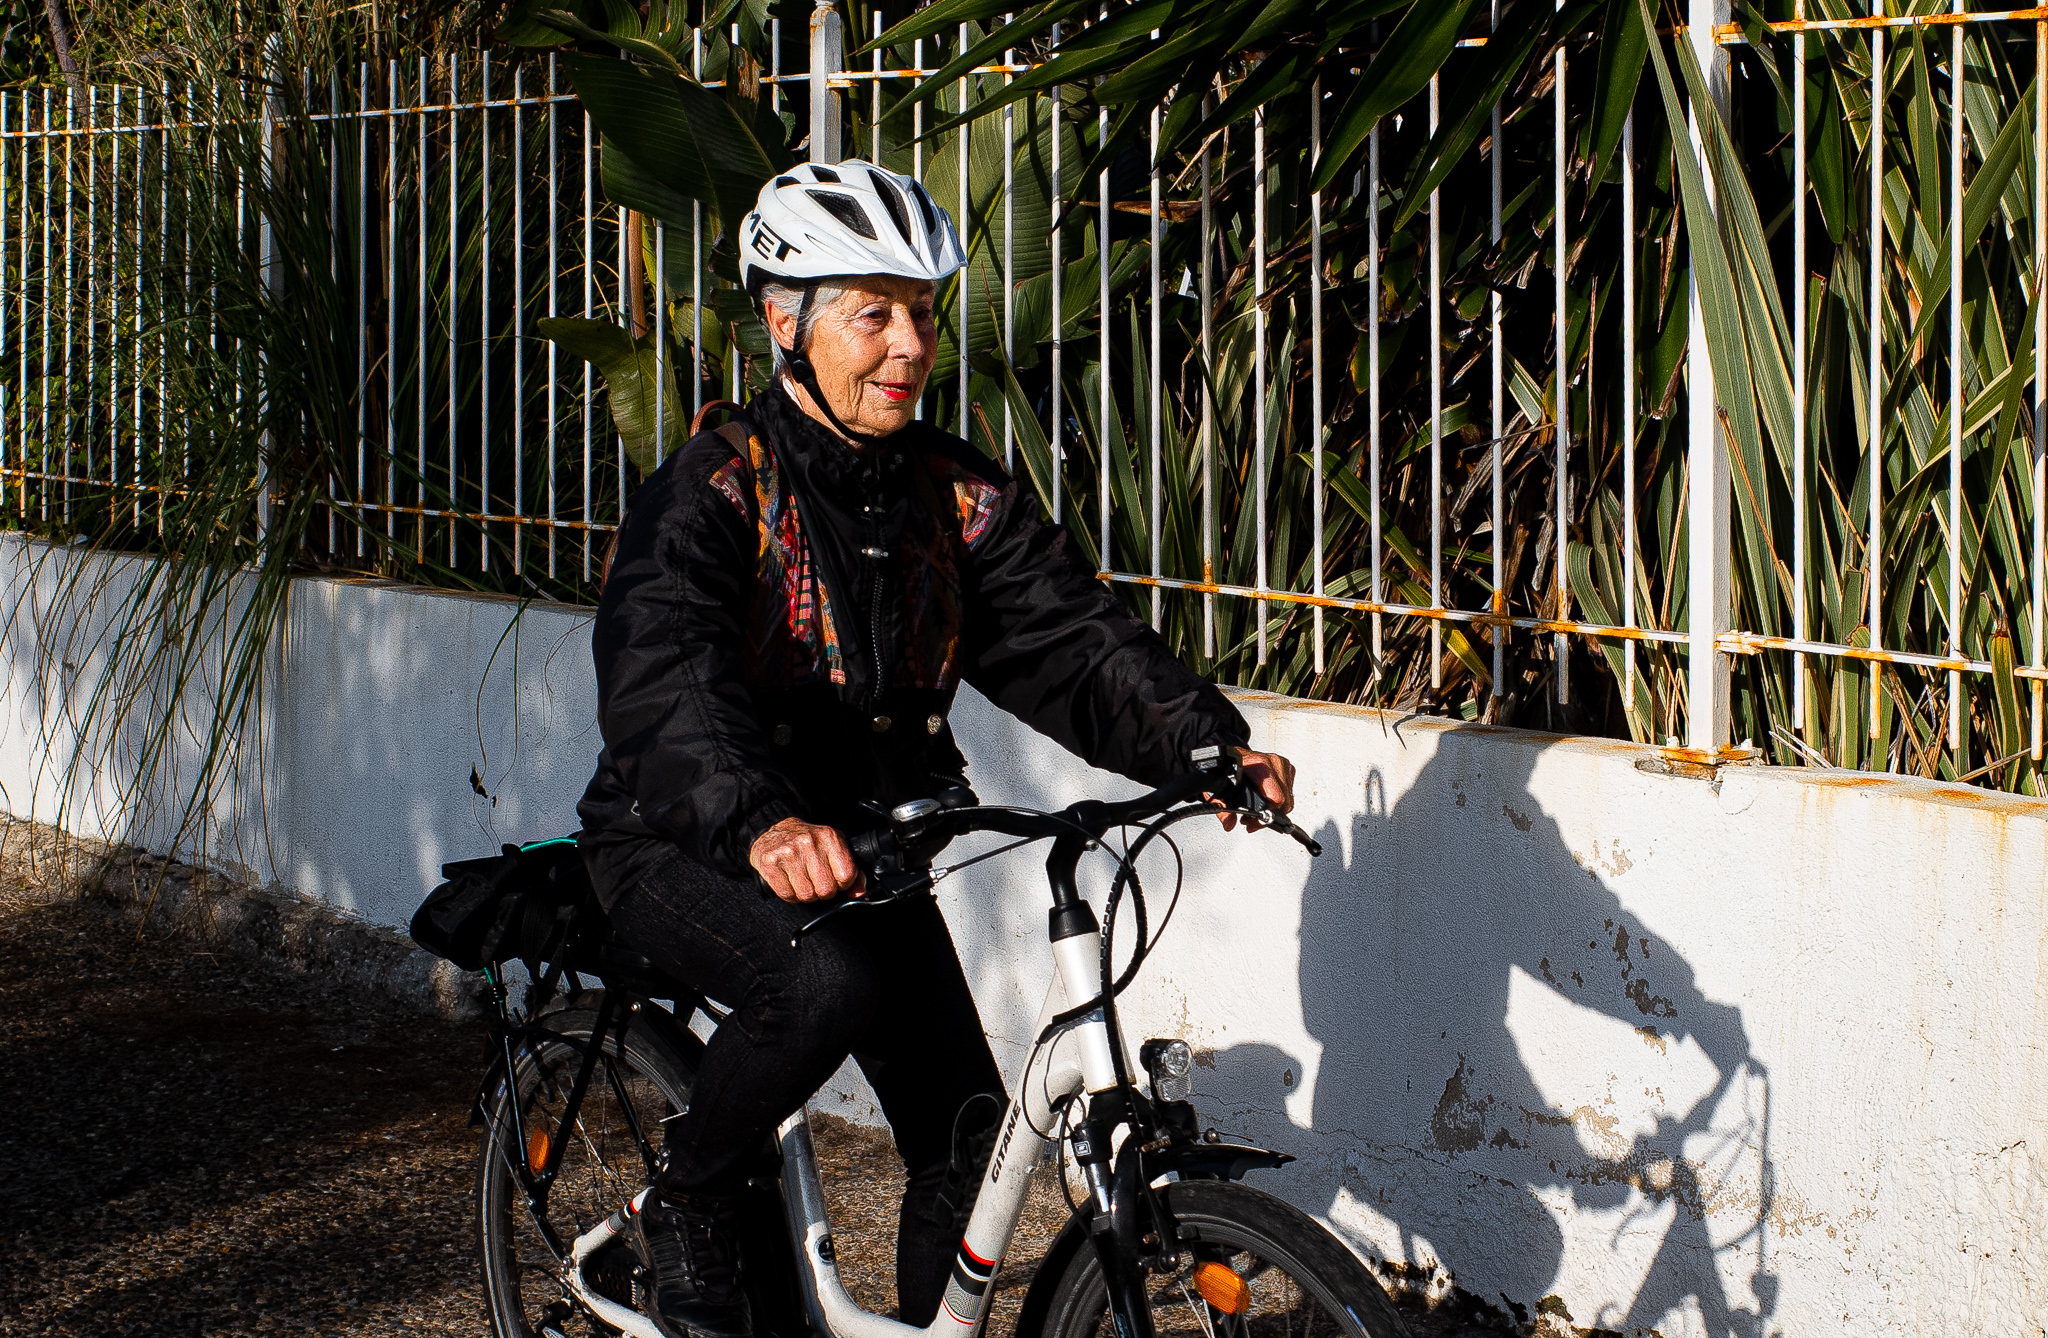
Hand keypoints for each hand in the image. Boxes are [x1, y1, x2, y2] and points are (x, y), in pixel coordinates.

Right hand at [750, 817, 864, 903]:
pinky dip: (790, 893)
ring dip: (806, 894)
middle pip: (826, 889)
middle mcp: (809, 842)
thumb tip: (859, 893)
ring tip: (803, 880)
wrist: (775, 829)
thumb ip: (853, 871)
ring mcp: (788, 852)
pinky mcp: (770, 863)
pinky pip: (787, 895)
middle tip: (817, 881)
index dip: (842, 883)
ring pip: (806, 895)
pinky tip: (790, 881)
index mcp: (829, 837)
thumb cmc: (809, 842)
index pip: (846, 876)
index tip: (835, 878)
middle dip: (823, 891)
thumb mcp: (834, 848)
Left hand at [1215, 747, 1296, 831]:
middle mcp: (1273, 763)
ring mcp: (1282, 765)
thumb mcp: (1220, 789)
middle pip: (1283, 801)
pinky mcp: (1287, 768)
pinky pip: (1289, 792)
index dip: (1265, 814)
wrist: (1232, 755)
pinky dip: (1279, 799)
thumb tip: (1229, 823)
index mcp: (1259, 766)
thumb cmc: (1228, 768)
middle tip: (1252, 820)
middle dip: (1267, 814)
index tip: (1254, 822)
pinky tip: (1265, 799)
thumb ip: (1223, 809)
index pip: (1275, 797)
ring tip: (1257, 809)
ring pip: (1288, 798)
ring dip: (1274, 808)